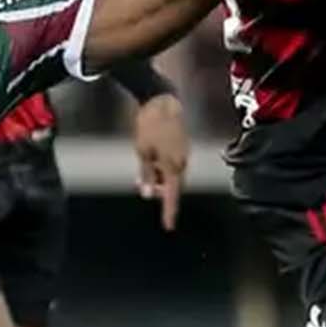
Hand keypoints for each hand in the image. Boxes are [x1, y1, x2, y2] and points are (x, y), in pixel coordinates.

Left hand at [131, 94, 188, 231]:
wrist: (162, 100)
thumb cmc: (150, 125)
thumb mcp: (142, 151)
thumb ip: (145, 174)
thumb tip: (147, 193)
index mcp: (173, 166)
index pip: (172, 195)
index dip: (169, 212)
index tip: (169, 226)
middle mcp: (181, 162)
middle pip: (172, 186)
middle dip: (159, 190)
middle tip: (142, 187)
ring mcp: (183, 153)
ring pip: (172, 174)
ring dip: (159, 178)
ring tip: (142, 174)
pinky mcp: (181, 145)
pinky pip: (173, 164)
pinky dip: (162, 168)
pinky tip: (151, 163)